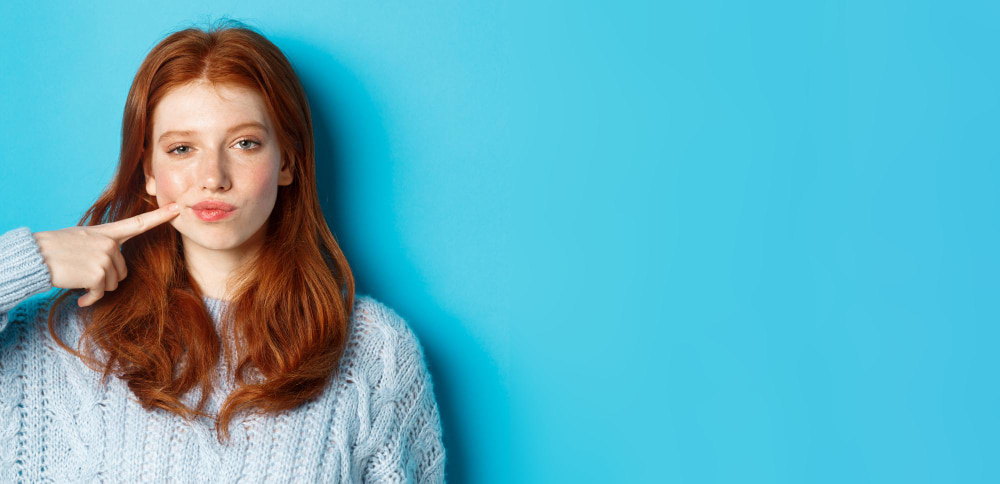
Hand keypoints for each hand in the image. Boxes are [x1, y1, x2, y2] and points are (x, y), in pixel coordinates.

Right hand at [32, 203, 180, 306]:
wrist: (36, 256)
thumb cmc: (55, 248)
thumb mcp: (82, 238)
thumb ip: (103, 245)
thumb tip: (114, 262)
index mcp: (106, 232)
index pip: (138, 223)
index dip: (159, 216)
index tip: (177, 208)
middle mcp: (110, 243)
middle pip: (123, 271)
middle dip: (106, 278)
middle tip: (84, 272)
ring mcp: (105, 257)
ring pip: (114, 283)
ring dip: (97, 288)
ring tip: (79, 279)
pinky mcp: (99, 273)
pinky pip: (102, 293)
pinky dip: (91, 298)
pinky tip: (80, 297)